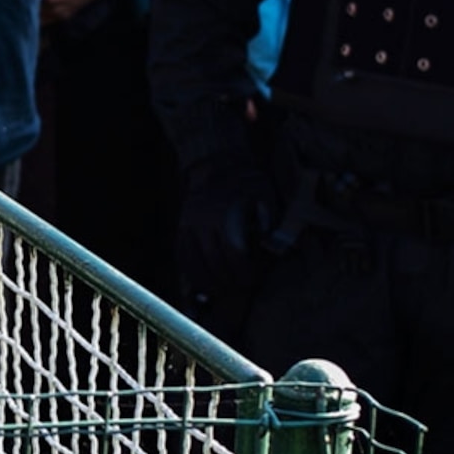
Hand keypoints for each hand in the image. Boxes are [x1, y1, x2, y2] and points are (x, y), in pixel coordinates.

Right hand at [175, 149, 277, 312]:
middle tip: (239, 289)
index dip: (244, 272)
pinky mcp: (180, 225)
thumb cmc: (249, 183)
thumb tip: (273, 249)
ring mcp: (188, 222)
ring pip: (193, 261)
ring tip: (221, 290)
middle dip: (227, 280)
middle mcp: (203, 218)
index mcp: (226, 212)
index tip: (252, 279)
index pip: (234, 253)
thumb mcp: (267, 197)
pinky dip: (191, 271)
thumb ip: (270, 224)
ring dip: (206, 281)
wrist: (221, 163)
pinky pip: (181, 255)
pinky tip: (203, 281)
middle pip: (213, 261)